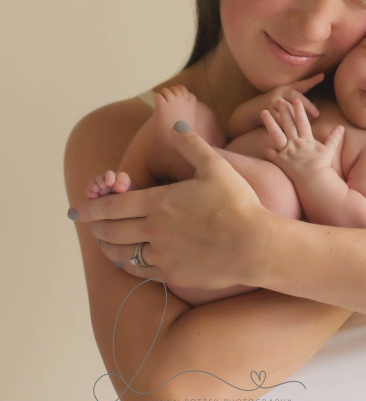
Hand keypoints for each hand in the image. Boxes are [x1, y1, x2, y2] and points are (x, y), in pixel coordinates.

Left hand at [73, 126, 271, 288]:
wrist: (254, 245)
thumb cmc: (238, 204)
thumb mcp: (217, 167)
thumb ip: (193, 145)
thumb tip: (176, 127)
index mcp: (159, 202)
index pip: (112, 206)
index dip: (90, 208)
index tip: (76, 210)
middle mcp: (154, 230)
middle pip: (111, 231)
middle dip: (96, 227)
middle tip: (91, 225)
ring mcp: (161, 254)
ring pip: (121, 253)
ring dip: (109, 247)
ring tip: (106, 243)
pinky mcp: (172, 273)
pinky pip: (140, 271)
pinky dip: (128, 264)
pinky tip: (129, 261)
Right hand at [257, 74, 323, 119]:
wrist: (252, 109)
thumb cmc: (276, 101)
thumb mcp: (287, 92)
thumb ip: (304, 86)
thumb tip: (322, 76)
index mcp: (286, 88)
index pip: (301, 84)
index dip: (311, 80)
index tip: (322, 76)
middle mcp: (279, 93)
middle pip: (295, 96)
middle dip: (307, 105)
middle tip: (317, 114)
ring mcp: (271, 102)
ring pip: (287, 109)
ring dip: (296, 116)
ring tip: (306, 123)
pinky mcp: (266, 112)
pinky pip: (278, 119)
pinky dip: (285, 124)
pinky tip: (293, 131)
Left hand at [261, 98, 343, 181]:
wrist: (315, 181)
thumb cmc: (323, 167)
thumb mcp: (329, 151)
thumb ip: (333, 138)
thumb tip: (341, 127)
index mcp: (307, 140)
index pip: (302, 122)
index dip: (299, 110)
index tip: (296, 100)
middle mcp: (295, 144)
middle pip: (288, 124)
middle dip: (283, 111)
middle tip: (278, 100)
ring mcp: (286, 152)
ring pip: (276, 134)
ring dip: (270, 122)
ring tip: (263, 112)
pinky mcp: (281, 162)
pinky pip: (271, 154)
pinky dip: (266, 149)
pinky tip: (259, 142)